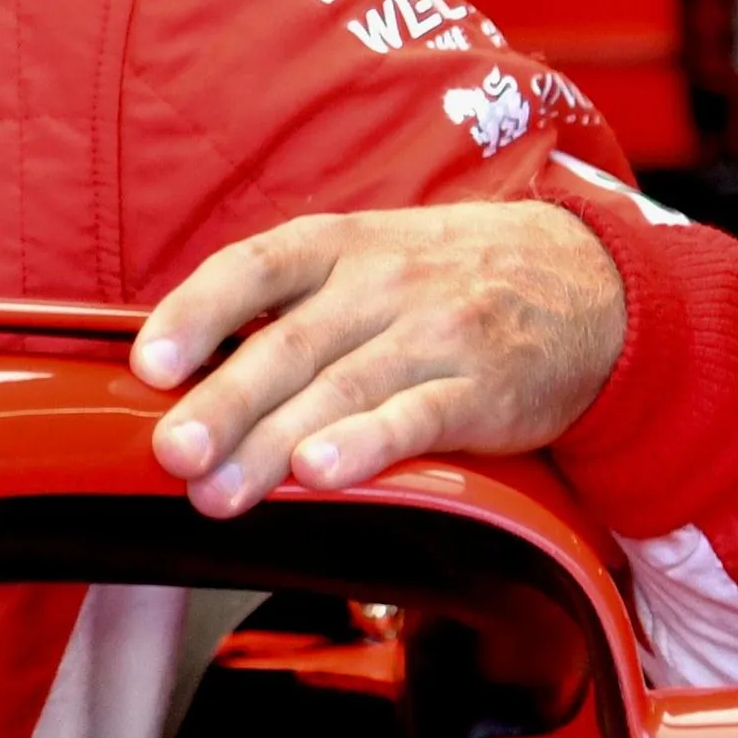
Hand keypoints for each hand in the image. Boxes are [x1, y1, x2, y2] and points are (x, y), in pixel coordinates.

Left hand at [128, 202, 625, 517]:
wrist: (589, 282)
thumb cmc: (447, 277)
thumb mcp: (366, 260)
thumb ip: (284, 308)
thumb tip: (182, 372)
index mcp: (336, 247)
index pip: (251, 269)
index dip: (194, 314)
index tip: (148, 364)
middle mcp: (380, 285)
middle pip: (286, 345)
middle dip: (221, 403)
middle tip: (170, 452)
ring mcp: (434, 335)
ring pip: (340, 389)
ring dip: (271, 445)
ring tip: (219, 490)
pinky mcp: (483, 389)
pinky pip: (416, 417)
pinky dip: (365, 446)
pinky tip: (321, 474)